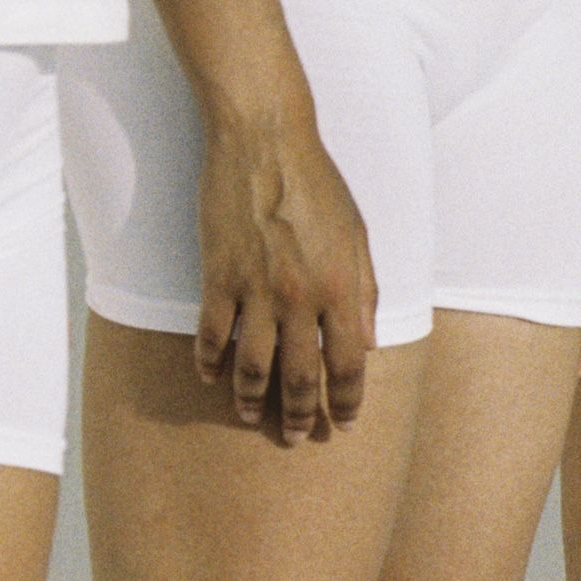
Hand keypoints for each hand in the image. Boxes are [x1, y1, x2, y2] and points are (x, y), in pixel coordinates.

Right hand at [194, 113, 378, 441]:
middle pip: (301, 376)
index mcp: (342, 290)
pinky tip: (211, 376)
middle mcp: (300, 298)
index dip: (348, 401)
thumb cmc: (319, 186)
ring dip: (252, 398)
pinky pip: (212, 332)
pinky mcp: (217, 275)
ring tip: (251, 416)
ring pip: (253, 364)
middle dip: (301, 414)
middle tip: (298, 436)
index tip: (345, 423)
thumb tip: (370, 344)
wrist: (264, 144)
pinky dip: (210, 360)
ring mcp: (256, 289)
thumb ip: (365, 294)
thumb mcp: (359, 238)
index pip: (349, 365)